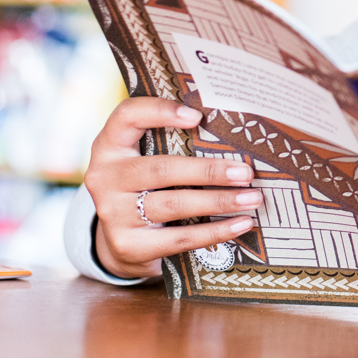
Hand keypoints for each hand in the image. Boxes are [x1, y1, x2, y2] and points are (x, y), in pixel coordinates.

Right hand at [85, 97, 260, 279]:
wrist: (120, 243)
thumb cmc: (146, 188)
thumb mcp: (146, 160)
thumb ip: (172, 143)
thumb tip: (232, 135)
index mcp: (109, 146)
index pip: (127, 116)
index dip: (160, 111)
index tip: (198, 116)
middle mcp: (105, 178)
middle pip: (161, 169)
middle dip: (209, 171)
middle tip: (246, 172)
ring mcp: (114, 214)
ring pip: (174, 205)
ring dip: (220, 201)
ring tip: (252, 198)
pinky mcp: (129, 245)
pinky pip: (180, 237)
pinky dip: (216, 231)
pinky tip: (242, 224)